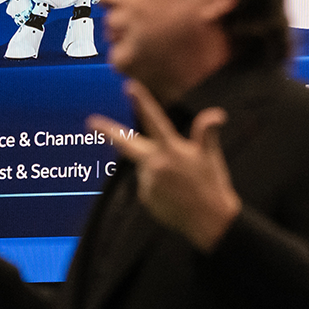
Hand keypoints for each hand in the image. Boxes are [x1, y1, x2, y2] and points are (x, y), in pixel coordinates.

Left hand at [88, 80, 241, 252]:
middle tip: (90, 122)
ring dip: (157, 168)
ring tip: (181, 184)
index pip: (154, 120)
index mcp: (172, 150)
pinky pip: (148, 184)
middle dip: (108, 131)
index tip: (129, 87)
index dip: (142, 102)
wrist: (210, 221)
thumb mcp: (211, 156)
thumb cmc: (212, 185)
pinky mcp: (145, 197)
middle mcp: (155, 164)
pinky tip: (175, 194)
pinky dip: (158, 185)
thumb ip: (207, 133)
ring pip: (145, 166)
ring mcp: (148, 182)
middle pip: (126, 144)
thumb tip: (217, 114)